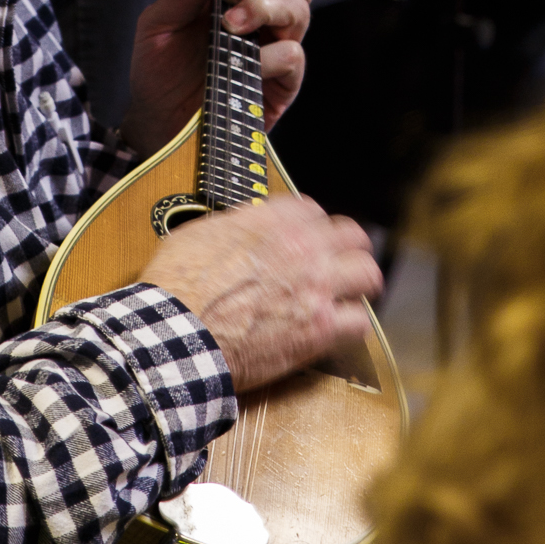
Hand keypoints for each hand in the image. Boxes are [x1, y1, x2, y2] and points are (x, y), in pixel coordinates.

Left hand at [121, 0, 316, 155]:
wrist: (154, 120)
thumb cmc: (158, 72)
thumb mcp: (159, 21)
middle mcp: (266, 20)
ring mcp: (274, 51)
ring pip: (301, 11)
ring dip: (266, 6)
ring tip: (229, 24)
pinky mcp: (280, 86)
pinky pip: (293, 56)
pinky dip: (269, 52)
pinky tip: (242, 60)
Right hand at [144, 195, 381, 393]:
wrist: (178, 333)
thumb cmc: (177, 288)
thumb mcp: (198, 234)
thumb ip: (235, 227)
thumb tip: (244, 227)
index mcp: (273, 222)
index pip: (312, 210)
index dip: (311, 227)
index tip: (308, 239)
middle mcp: (303, 248)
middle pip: (352, 236)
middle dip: (348, 249)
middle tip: (342, 263)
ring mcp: (316, 288)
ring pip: (366, 274)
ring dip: (359, 284)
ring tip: (350, 295)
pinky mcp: (320, 329)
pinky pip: (360, 322)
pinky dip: (352, 326)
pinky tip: (340, 330)